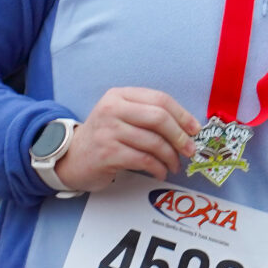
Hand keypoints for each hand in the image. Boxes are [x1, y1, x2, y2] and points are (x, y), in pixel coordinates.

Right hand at [51, 87, 199, 191]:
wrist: (72, 158)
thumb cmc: (106, 137)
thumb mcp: (122, 117)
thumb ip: (149, 116)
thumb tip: (188, 128)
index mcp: (120, 95)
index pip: (159, 99)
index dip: (182, 115)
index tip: (195, 129)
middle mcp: (112, 109)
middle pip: (159, 118)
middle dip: (180, 136)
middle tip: (189, 150)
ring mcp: (108, 131)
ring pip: (153, 142)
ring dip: (170, 157)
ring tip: (174, 165)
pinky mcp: (107, 153)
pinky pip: (143, 160)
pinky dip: (157, 168)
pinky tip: (160, 172)